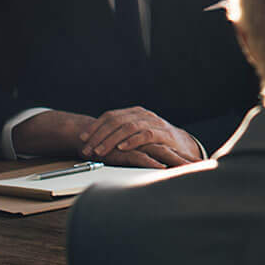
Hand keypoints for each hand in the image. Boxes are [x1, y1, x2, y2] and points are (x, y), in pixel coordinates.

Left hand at [78, 106, 203, 166]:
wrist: (182, 146)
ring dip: (111, 140)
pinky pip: (145, 134)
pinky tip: (122, 148)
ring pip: (128, 127)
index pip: (110, 116)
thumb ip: (119, 135)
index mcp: (134, 113)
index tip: (82, 139)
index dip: (95, 127)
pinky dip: (132, 141)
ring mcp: (154, 122)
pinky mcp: (163, 133)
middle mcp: (143, 114)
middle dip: (99, 136)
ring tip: (100, 151)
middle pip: (116, 121)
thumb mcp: (136, 135)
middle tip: (87, 149)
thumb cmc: (155, 143)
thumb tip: (92, 142)